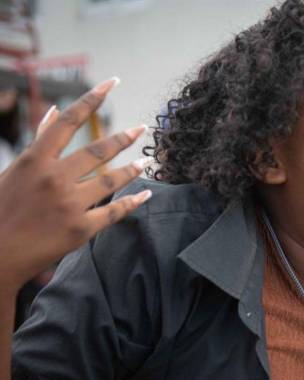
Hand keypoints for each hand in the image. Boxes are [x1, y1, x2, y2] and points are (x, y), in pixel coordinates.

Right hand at [0, 77, 152, 293]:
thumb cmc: (2, 208)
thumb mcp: (15, 170)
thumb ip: (39, 141)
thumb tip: (53, 110)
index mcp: (35, 160)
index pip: (69, 121)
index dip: (92, 98)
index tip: (112, 83)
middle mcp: (55, 178)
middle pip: (99, 150)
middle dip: (124, 137)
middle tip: (142, 128)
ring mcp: (69, 204)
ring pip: (112, 179)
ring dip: (133, 168)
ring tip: (145, 160)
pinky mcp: (81, 229)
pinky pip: (115, 211)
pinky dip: (134, 202)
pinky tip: (146, 195)